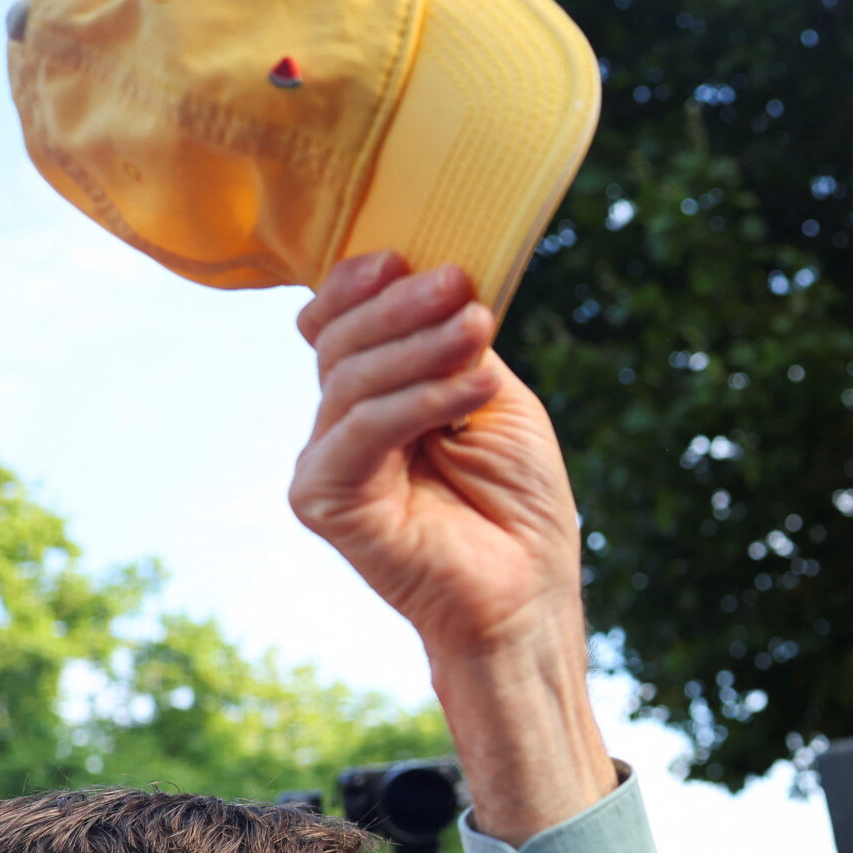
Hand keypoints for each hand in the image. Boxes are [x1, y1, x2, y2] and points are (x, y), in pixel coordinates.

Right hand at [291, 254, 613, 842]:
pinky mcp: (325, 499)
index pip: (341, 323)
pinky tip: (476, 387)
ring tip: (479, 331)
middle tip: (459, 288)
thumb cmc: (520, 506)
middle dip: (401, 307)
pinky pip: (362, 431)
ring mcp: (327, 462)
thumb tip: (441, 279)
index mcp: (375, 397)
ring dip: (421, 347)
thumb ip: (456, 346)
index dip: (361, 284)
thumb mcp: (495, 401)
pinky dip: (421, 401)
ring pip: (351, 378)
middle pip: (341, 341)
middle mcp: (341, 426)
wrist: (527, 597)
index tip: (406, 256)